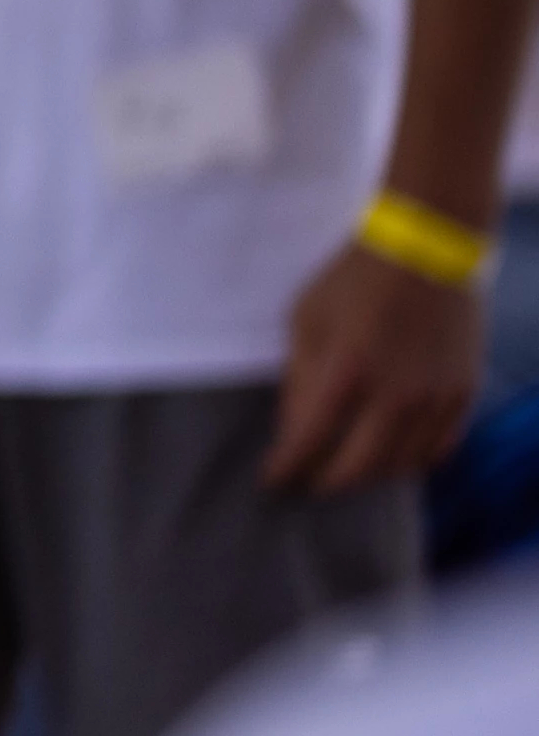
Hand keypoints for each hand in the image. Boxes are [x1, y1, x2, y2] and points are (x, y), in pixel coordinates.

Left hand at [271, 238, 482, 494]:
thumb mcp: (305, 320)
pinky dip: (412, 461)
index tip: (272, 479)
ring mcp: (436, 398)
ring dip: (370, 476)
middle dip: (328, 482)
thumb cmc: (353, 282)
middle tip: (311, 484)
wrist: (425, 251)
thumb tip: (294, 428)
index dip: (287, 467)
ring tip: (349, 473)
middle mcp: (396, 395)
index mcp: (347, 372)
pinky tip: (393, 459)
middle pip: (359, 467)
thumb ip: (300, 378)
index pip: (310, 440)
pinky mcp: (464, 393)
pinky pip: (439, 448)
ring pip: (402, 465)